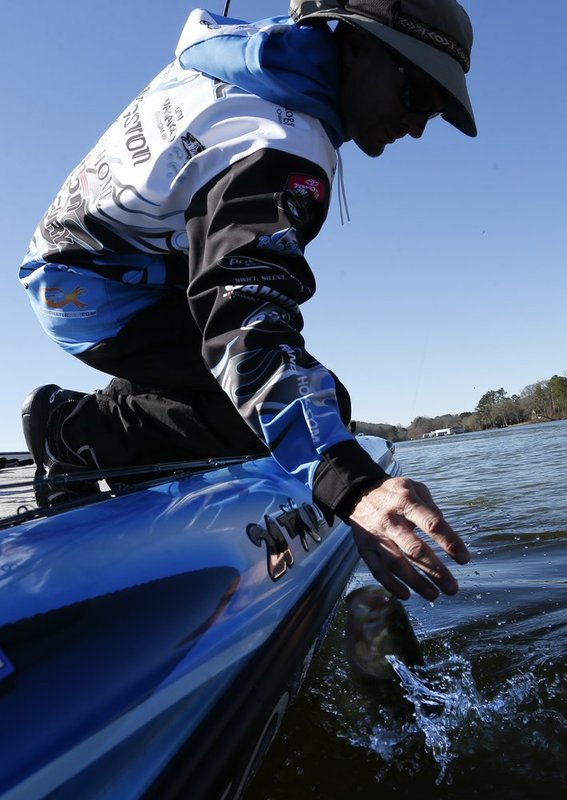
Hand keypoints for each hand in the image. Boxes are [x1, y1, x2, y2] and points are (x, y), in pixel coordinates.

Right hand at [349, 477, 469, 600]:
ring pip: (396, 563)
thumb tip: (448, 535)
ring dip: (416, 582)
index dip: (450, 542)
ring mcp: (376, 535)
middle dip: (435, 570)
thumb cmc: (395, 493)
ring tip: (434, 595)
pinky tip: (406, 595)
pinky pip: (377, 570)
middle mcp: (390, 519)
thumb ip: (432, 509)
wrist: (358, 492)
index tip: (464, 559)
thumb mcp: (415, 489)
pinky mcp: (364, 548)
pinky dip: (391, 584)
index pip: (432, 524)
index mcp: (406, 501)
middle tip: (452, 588)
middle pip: (415, 548)